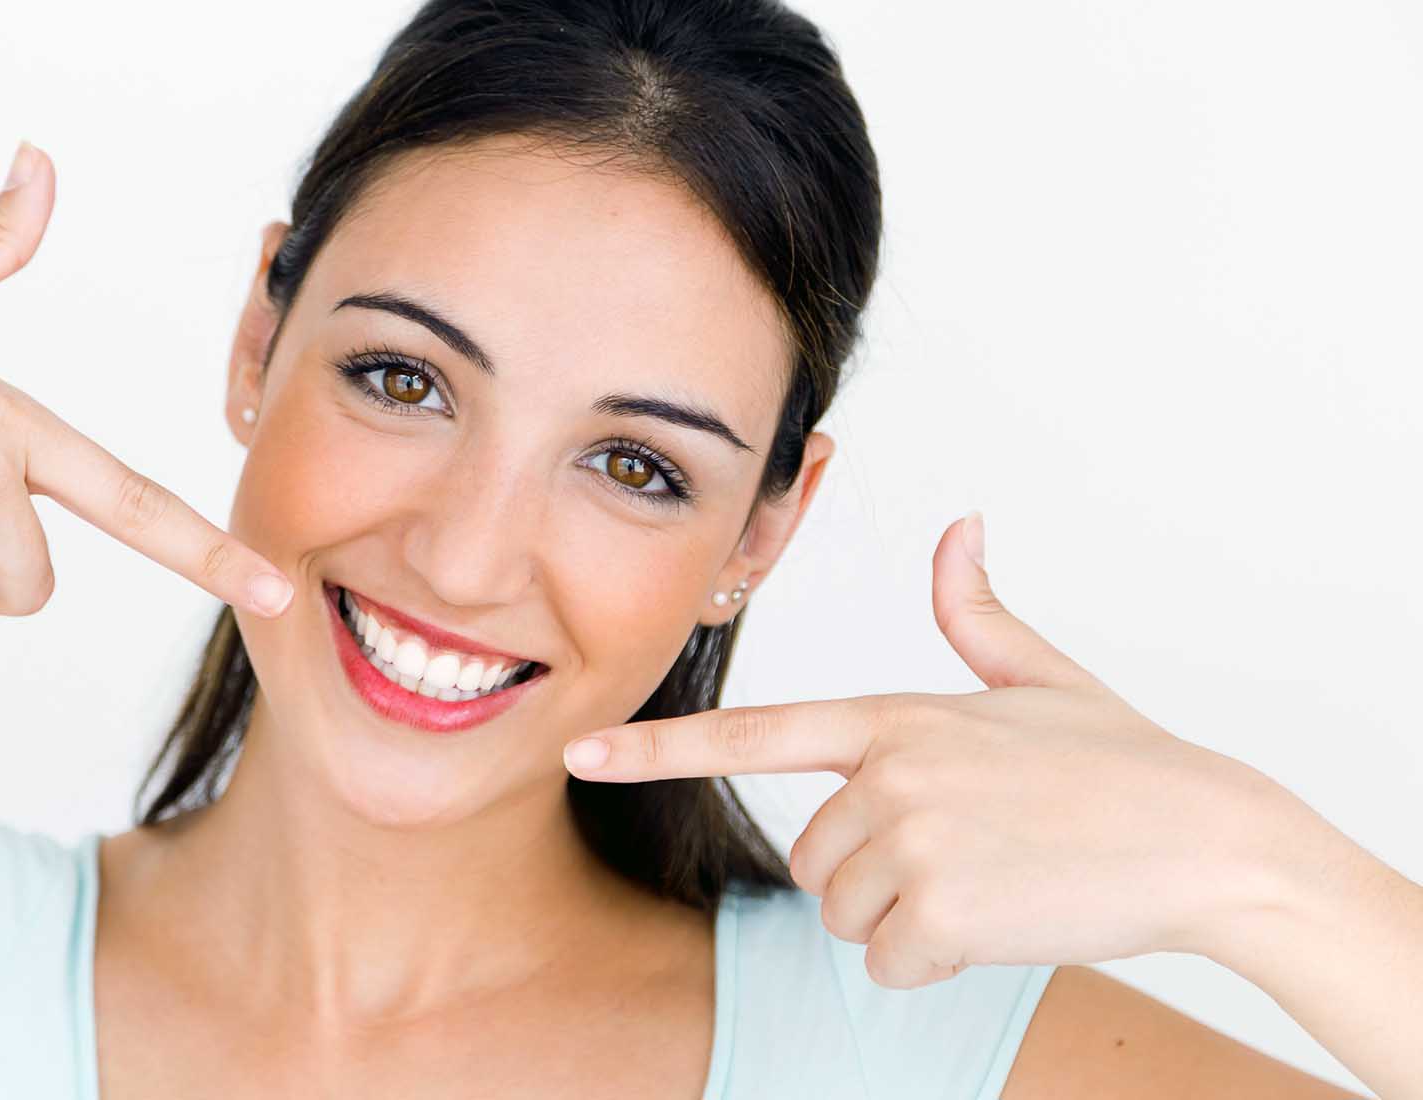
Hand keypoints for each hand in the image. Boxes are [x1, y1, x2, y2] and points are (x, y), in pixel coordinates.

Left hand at [563, 513, 1313, 987]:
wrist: (1212, 841)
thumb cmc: (1124, 761)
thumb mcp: (1040, 677)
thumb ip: (974, 613)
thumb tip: (959, 526)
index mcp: (895, 715)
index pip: (751, 731)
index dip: (659, 747)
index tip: (579, 754)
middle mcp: (888, 771)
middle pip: (811, 858)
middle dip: (871, 871)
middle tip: (964, 850)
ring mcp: (910, 839)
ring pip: (845, 913)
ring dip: (906, 916)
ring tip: (991, 876)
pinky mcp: (940, 909)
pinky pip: (889, 961)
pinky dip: (939, 958)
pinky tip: (1003, 918)